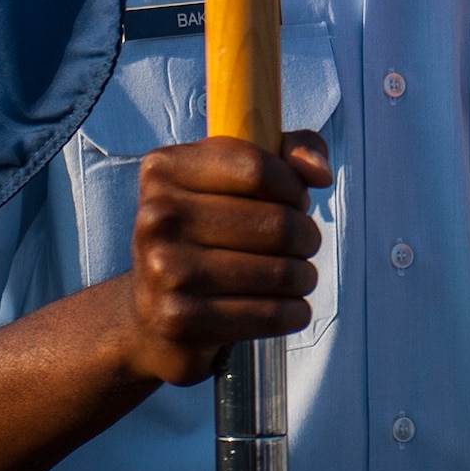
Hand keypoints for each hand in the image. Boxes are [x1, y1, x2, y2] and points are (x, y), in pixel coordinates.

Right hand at [122, 131, 330, 385]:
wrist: (150, 312)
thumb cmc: (209, 230)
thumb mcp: (237, 176)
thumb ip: (287, 150)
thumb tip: (319, 172)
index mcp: (165, 170)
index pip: (258, 168)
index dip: (294, 186)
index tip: (296, 200)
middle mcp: (157, 217)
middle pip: (276, 222)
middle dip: (306, 235)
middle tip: (304, 244)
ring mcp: (164, 271)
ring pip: (281, 271)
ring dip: (304, 276)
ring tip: (298, 276)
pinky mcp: (179, 320)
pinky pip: (270, 314)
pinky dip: (295, 312)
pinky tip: (290, 309)